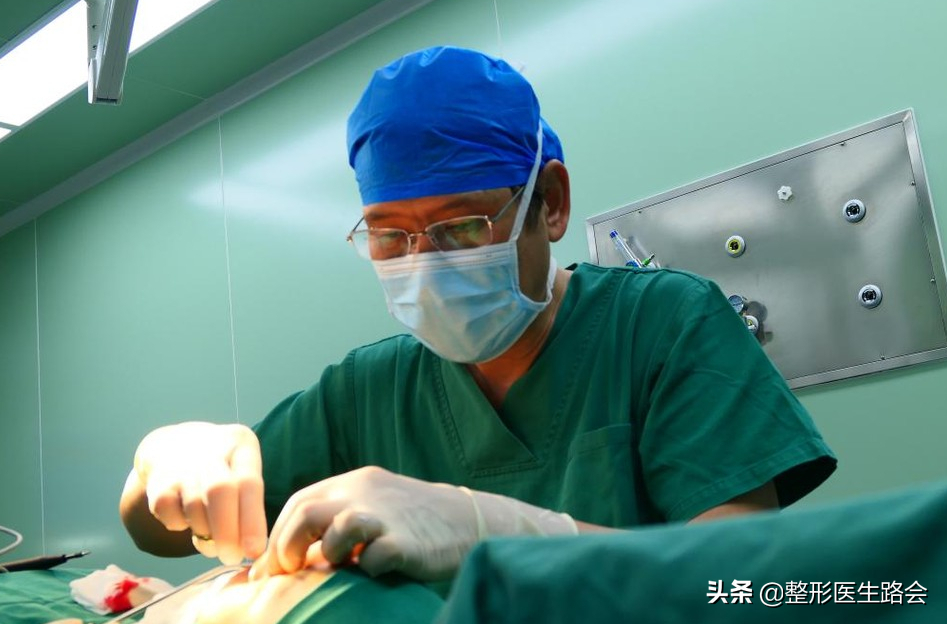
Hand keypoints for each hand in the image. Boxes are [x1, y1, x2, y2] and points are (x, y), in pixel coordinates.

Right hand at [129, 422, 266, 564]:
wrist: (174, 446)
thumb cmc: (222, 469)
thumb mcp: (242, 473)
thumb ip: (248, 506)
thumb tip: (251, 552)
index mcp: (241, 446)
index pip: (249, 483)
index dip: (252, 520)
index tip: (254, 551)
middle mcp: (211, 450)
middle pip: (219, 491)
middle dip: (226, 532)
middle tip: (231, 558)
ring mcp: (182, 464)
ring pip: (194, 505)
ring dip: (205, 533)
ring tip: (212, 543)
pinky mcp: (157, 481)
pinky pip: (168, 512)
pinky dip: (179, 525)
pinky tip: (186, 521)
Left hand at [249, 466, 576, 581]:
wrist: (470, 519)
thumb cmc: (415, 520)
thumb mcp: (375, 504)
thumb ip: (339, 518)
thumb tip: (292, 554)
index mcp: (354, 482)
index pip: (299, 503)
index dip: (278, 537)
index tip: (269, 569)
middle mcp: (365, 493)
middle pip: (306, 513)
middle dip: (285, 549)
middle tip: (284, 574)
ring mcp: (387, 517)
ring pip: (334, 530)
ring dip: (323, 556)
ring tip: (329, 572)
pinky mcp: (407, 543)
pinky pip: (372, 559)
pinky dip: (363, 571)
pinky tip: (370, 574)